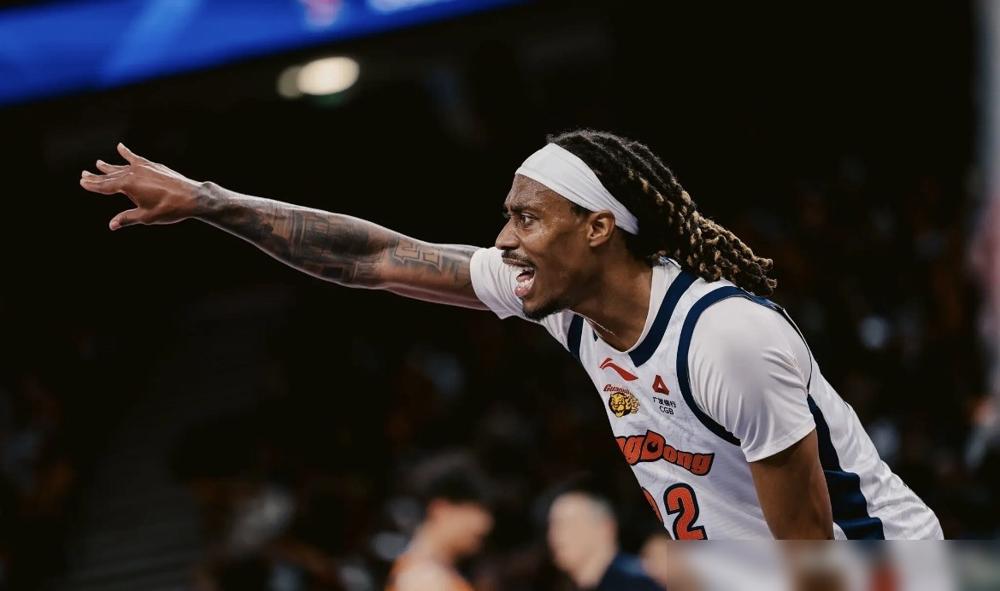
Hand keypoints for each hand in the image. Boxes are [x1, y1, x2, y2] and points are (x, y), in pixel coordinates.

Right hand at [80, 143, 201, 230]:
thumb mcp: (145, 216)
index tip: (81, 182)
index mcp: (127, 185)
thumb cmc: (169, 209)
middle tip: (84, 174)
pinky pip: (137, 158)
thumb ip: (127, 218)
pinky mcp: (153, 166)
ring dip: (109, 166)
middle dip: (97, 176)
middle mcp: (133, 173)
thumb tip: (111, 225)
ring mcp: (143, 167)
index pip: (104, 186)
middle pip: (110, 175)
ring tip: (98, 164)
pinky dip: (128, 153)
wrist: (192, 197)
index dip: (92, 185)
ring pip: (122, 166)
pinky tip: (121, 147)